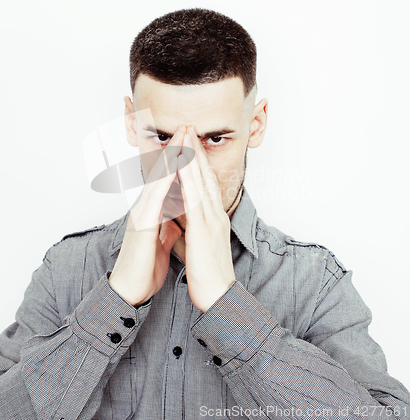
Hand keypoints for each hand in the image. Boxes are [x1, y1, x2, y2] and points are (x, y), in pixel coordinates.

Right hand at [108, 126, 185, 306]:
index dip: (179, 159)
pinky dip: (164, 181)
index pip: (168, 179)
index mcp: (155, 210)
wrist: (131, 291)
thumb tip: (179, 216)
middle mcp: (147, 207)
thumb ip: (170, 223)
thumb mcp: (163, 239)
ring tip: (180, 136)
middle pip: (161, 172)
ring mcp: (142, 214)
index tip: (190, 140)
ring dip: (169, 156)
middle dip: (174, 148)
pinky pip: (154, 198)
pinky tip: (173, 167)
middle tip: (185, 126)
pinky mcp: (141, 225)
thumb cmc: (146, 266)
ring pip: (156, 179)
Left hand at [177, 126, 235, 311]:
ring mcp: (211, 220)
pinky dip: (188, 180)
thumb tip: (177, 215)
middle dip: (195, 150)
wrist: (219, 296)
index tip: (188, 141)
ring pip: (200, 182)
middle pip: (204, 175)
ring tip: (185, 136)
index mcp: (212, 216)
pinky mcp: (204, 231)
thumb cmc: (207, 272)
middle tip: (188, 127)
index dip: (196, 159)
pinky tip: (182, 166)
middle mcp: (214, 213)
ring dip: (192, 157)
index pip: (204, 182)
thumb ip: (187, 225)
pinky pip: (194, 200)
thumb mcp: (196, 243)